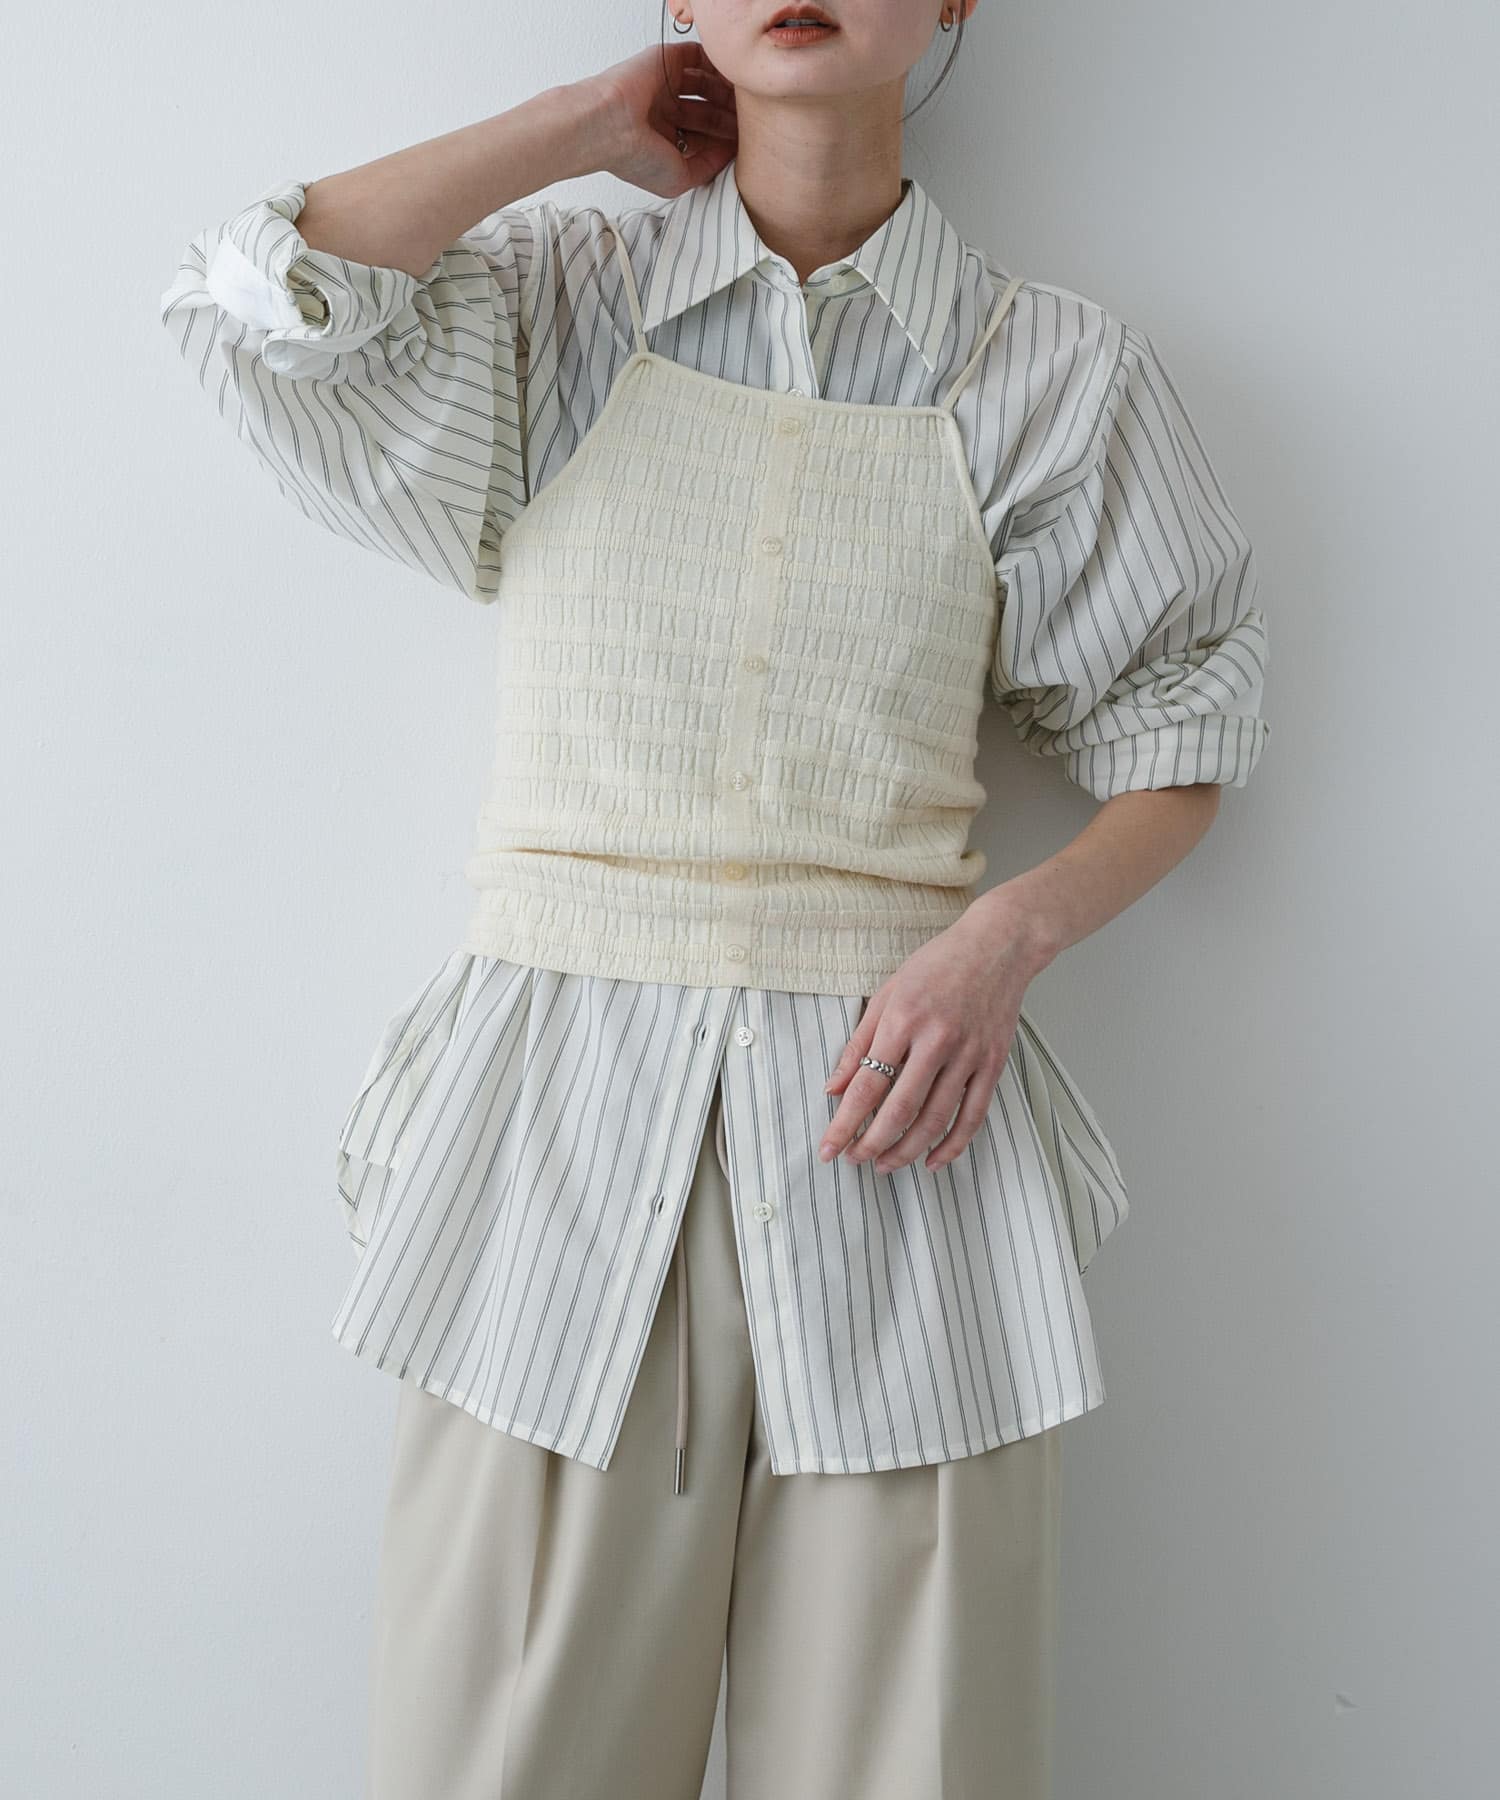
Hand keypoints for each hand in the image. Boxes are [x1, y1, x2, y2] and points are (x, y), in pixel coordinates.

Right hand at [585, 44, 737, 195]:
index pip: (702, 136)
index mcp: (663, 139)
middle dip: (729, 117)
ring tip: (743, 104)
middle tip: (749, 122)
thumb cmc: (634, 156)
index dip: (724, 140)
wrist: (609, 125)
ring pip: (706, 85)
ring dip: (725, 94)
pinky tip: (729, 79)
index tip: (744, 144)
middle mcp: (664, 112)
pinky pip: (698, 57)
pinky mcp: (665, 61)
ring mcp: (665, 85)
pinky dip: (716, 66)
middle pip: (707, 111)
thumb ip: (708, 168)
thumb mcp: (680, 179)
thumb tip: (731, 153)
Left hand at [820, 894, 1055, 1174]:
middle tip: (855, 1160)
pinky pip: (972, 1115)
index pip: (866, 1086)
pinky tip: (933, 1160)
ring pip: (935, 1119)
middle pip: (899, 1109)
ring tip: (885, 1164)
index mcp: (902, 1020)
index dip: (844, 1124)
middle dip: (871, 1143)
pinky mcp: (992, 1064)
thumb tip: (833, 1089)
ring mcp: (968, 1054)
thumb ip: (858, 1044)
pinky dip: (953, 1145)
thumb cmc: (937, 965)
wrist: (998, 946)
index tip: (828, 1148)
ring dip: (906, 1149)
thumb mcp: (886, 994)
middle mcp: (936, 1040)